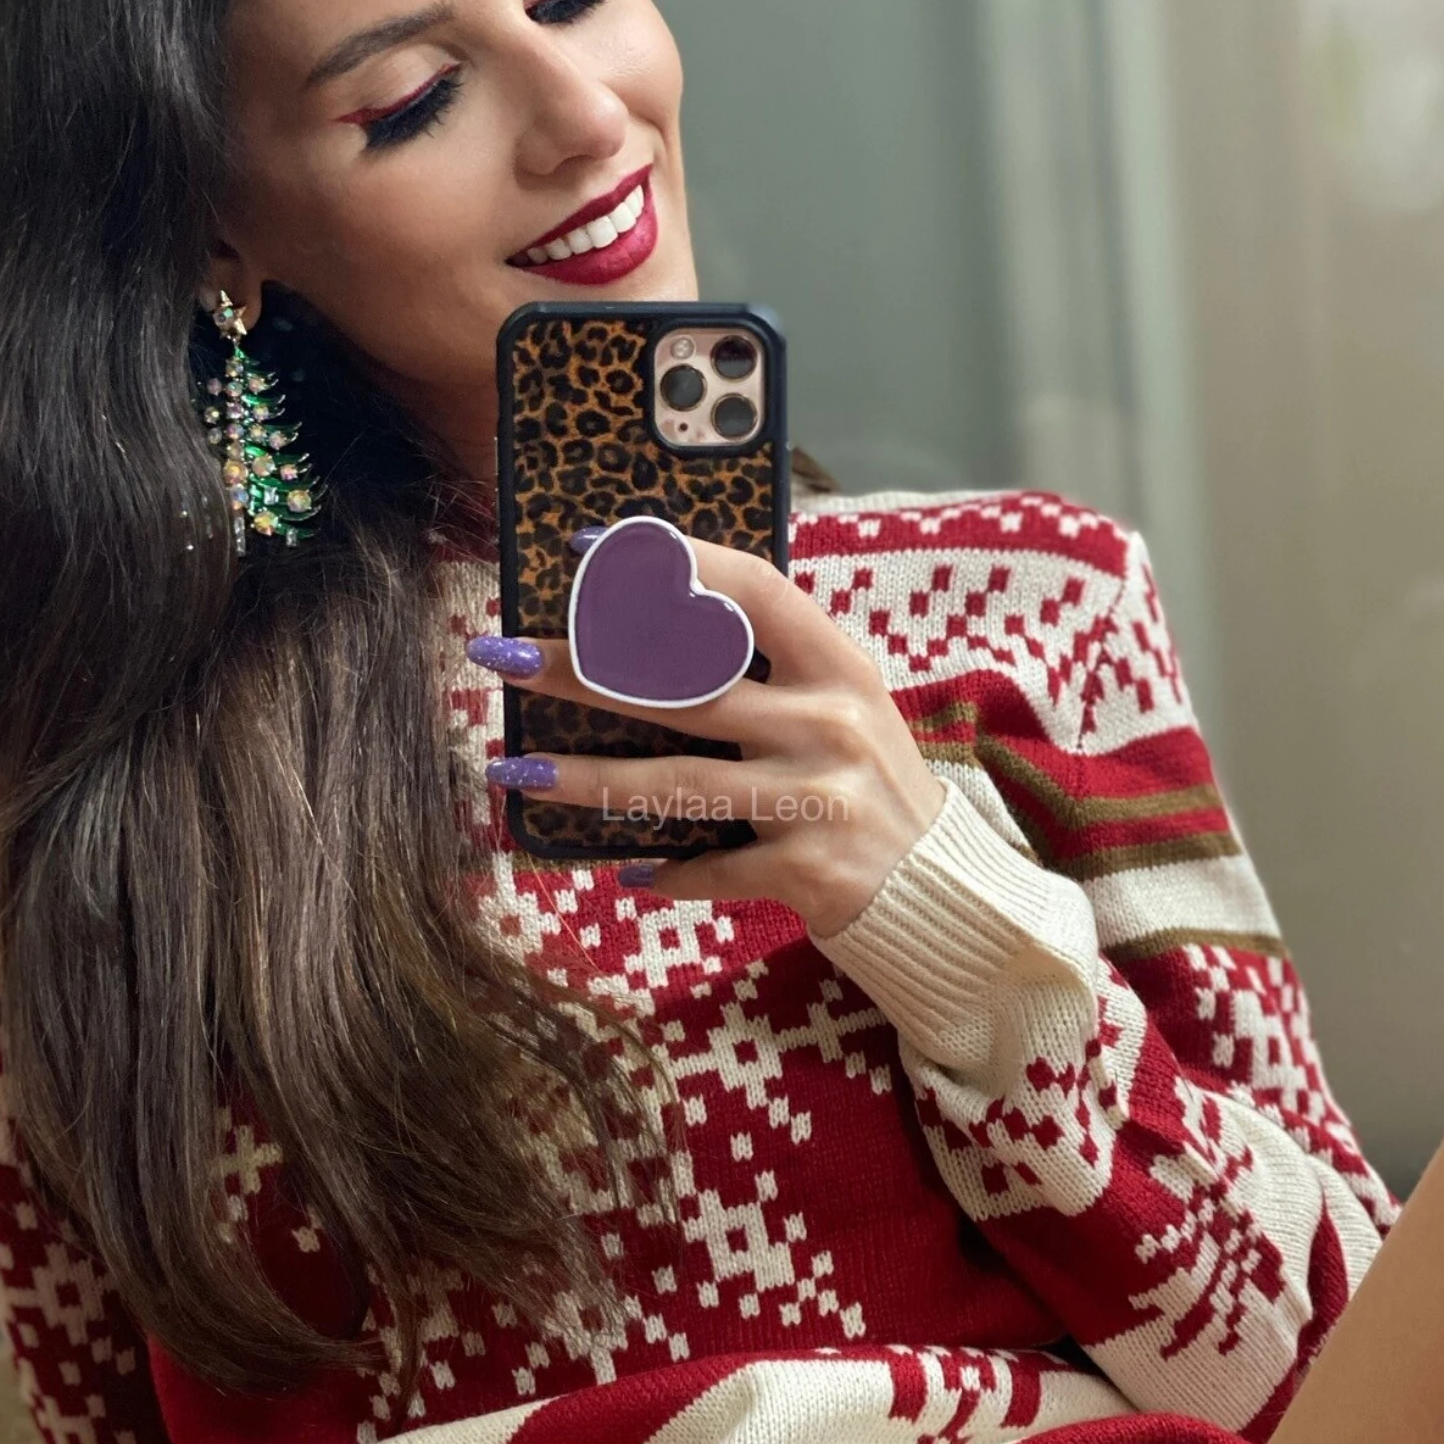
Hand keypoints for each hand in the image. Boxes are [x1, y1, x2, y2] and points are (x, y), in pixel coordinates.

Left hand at [476, 540, 945, 937]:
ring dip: (586, 778)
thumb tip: (648, 637)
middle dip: (581, 669)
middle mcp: (829, 722)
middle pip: (683, 686)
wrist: (940, 892)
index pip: (750, 589)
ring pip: (677, 782)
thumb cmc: (870, 788)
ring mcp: (817, 797)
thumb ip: (771, 674)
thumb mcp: (844, 709)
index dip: (669, 563)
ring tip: (516, 768)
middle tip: (504, 657)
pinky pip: (711, 866)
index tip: (586, 551)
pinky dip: (667, 872)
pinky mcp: (806, 867)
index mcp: (838, 666)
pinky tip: (624, 872)